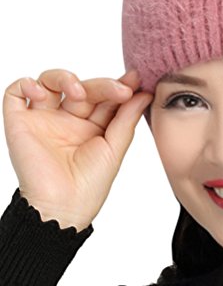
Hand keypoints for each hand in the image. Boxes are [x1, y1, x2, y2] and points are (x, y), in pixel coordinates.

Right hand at [2, 69, 152, 231]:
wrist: (64, 207)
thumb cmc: (90, 184)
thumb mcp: (115, 147)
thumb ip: (127, 118)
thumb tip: (144, 93)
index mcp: (92, 124)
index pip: (104, 95)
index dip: (118, 85)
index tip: (135, 79)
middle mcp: (68, 118)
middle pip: (83, 87)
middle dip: (102, 85)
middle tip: (120, 90)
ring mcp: (44, 118)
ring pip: (50, 82)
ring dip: (64, 78)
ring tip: (77, 91)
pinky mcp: (19, 122)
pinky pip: (15, 93)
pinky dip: (26, 84)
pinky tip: (40, 93)